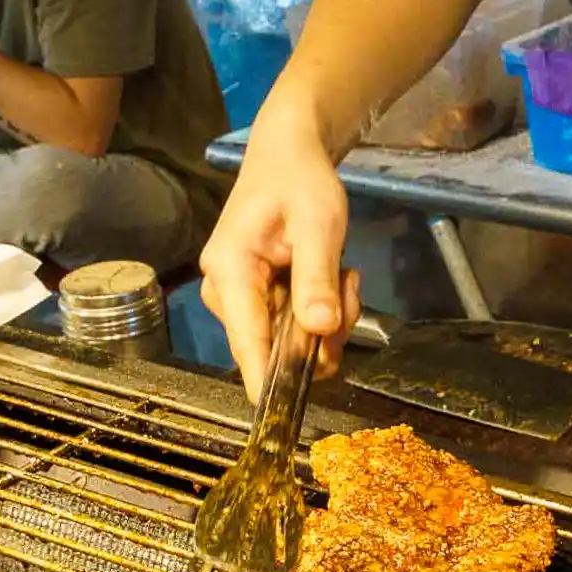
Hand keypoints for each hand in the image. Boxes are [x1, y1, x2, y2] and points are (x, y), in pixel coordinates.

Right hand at [199, 101, 359, 401]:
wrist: (290, 156)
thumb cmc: (300, 182)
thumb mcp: (318, 224)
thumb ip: (317, 277)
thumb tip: (317, 331)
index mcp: (230, 271)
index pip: (247, 341)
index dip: (266, 380)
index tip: (279, 415)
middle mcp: (226, 292)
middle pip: (276, 345)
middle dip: (322, 329)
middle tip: (346, 284)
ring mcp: (241, 298)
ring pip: (291, 339)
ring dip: (327, 317)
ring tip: (340, 273)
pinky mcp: (258, 299)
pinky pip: (295, 326)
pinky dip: (321, 309)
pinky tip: (332, 276)